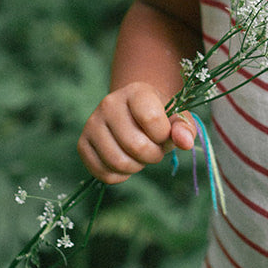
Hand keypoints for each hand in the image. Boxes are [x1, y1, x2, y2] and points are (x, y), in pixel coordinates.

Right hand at [77, 81, 196, 183]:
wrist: (133, 113)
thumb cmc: (159, 117)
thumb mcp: (177, 118)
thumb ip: (184, 128)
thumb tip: (185, 142)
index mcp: (136, 91)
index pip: (152, 120)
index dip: (164, 136)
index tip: (164, 135)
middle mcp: (109, 103)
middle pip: (136, 146)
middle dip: (153, 156)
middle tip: (154, 151)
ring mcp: (92, 123)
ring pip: (118, 162)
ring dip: (136, 167)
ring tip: (140, 156)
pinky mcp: (83, 143)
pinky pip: (103, 173)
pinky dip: (120, 176)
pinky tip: (126, 162)